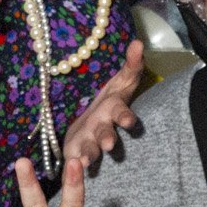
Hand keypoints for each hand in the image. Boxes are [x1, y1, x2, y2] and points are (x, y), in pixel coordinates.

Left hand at [60, 40, 144, 170]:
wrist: (91, 123)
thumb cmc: (108, 101)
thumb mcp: (119, 81)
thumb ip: (131, 65)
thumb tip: (138, 41)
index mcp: (114, 110)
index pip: (122, 112)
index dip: (126, 117)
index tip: (129, 123)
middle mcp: (105, 128)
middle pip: (107, 133)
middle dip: (108, 138)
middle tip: (109, 145)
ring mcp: (91, 142)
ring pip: (92, 149)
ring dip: (90, 153)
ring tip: (84, 159)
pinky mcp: (78, 152)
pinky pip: (76, 159)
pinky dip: (73, 163)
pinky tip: (69, 165)